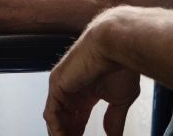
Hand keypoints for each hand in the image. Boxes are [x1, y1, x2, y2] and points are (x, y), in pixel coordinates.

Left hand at [44, 20, 139, 135]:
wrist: (115, 45)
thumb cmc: (121, 65)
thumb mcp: (120, 99)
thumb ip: (114, 119)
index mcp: (86, 89)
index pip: (78, 116)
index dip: (79, 132)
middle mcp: (72, 87)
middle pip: (65, 119)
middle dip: (69, 134)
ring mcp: (62, 85)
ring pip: (56, 118)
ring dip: (62, 134)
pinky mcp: (56, 84)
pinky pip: (51, 113)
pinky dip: (56, 129)